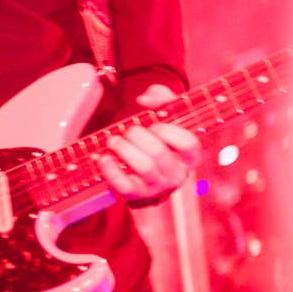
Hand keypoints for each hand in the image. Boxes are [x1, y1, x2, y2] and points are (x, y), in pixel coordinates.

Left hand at [98, 84, 200, 203]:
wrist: (143, 168)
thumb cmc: (158, 136)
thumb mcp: (166, 112)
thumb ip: (161, 97)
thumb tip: (145, 101)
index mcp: (188, 156)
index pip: (188, 143)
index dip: (169, 131)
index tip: (155, 124)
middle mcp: (176, 174)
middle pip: (159, 153)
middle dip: (138, 136)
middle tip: (129, 130)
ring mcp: (157, 186)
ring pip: (144, 167)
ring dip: (125, 148)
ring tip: (113, 140)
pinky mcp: (137, 194)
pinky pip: (125, 185)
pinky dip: (111, 170)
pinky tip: (104, 158)